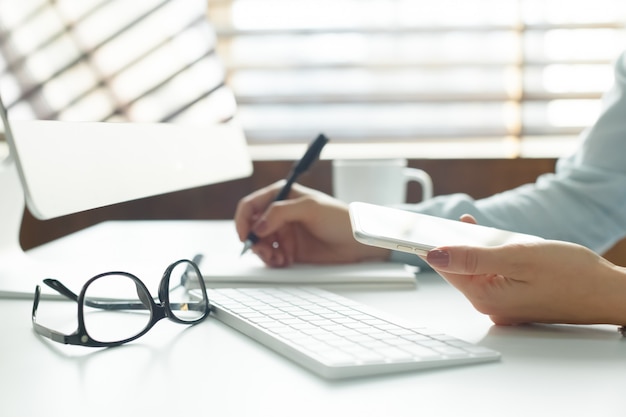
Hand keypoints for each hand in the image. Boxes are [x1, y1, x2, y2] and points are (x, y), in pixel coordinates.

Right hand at [234, 181, 389, 266]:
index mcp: (281, 195)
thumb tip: (258, 225)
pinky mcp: (289, 249)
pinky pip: (271, 255)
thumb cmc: (340, 218)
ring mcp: (284, 231)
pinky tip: (284, 261)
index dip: (243, 220)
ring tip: (277, 259)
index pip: (250, 205)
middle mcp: (279, 213)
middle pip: (251, 227)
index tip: (245, 236)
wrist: (358, 241)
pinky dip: (273, 260)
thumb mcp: (310, 208)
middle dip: (253, 241)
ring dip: (263, 253)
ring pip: (259, 243)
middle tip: (264, 251)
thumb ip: (280, 212)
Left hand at [424, 216, 625, 325]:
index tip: (418, 229)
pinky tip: (503, 244)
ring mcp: (504, 306)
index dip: (434, 245)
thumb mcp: (518, 256)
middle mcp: (492, 306)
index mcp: (487, 298)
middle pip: (461, 268)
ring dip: (480, 248)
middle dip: (460, 244)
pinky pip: (494, 275)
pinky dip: (495, 257)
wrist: (611, 292)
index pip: (447, 268)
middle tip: (461, 222)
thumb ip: (473, 257)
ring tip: (486, 231)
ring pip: (479, 269)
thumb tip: (435, 255)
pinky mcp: (516, 301)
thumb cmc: (573, 274)